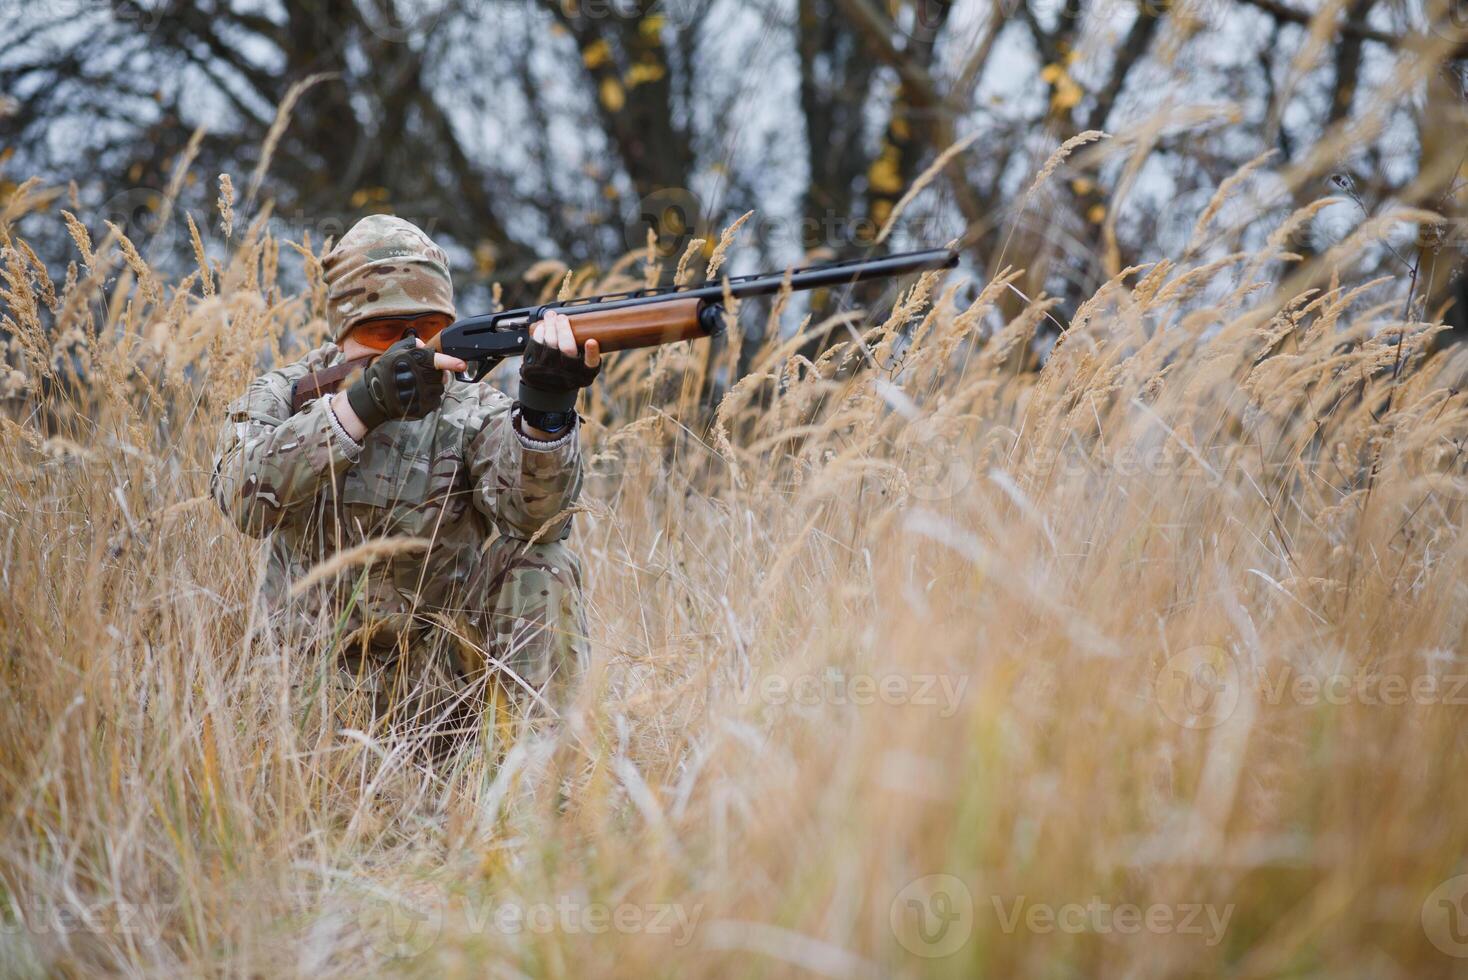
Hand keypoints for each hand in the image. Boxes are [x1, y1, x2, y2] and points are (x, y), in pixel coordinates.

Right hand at [338, 336, 466, 434]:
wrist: (373, 396)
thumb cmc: (385, 371)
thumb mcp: (395, 351)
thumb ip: (412, 345)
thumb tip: (425, 344)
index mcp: (414, 361)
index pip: (437, 360)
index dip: (450, 362)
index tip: (462, 364)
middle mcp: (419, 377)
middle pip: (441, 376)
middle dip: (435, 375)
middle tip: (421, 375)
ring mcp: (421, 394)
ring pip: (439, 389)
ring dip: (432, 387)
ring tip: (416, 386)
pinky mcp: (422, 408)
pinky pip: (435, 402)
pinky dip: (429, 399)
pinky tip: (416, 396)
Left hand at [517, 310, 600, 435]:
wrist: (546, 393)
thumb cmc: (569, 376)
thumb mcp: (584, 372)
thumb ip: (591, 357)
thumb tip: (592, 333)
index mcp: (582, 375)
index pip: (590, 365)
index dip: (592, 353)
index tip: (591, 342)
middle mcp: (565, 375)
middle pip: (567, 348)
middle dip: (564, 328)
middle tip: (562, 317)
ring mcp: (548, 371)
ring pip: (550, 343)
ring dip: (550, 326)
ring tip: (551, 316)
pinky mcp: (533, 366)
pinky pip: (536, 344)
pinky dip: (539, 332)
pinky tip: (543, 326)